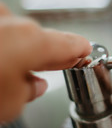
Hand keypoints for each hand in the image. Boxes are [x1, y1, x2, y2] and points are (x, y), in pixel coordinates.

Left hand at [0, 3, 91, 122]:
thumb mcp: (10, 104)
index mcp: (33, 41)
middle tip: (52, 69)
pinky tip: (1, 62)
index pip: (72, 44)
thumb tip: (33, 86)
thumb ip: (30, 92)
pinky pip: (2, 32)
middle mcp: (13, 22)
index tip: (87, 52)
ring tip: (14, 74)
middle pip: (42, 40)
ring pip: (17, 35)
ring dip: (20, 51)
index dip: (82, 51)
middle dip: (47, 56)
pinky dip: (4, 46)